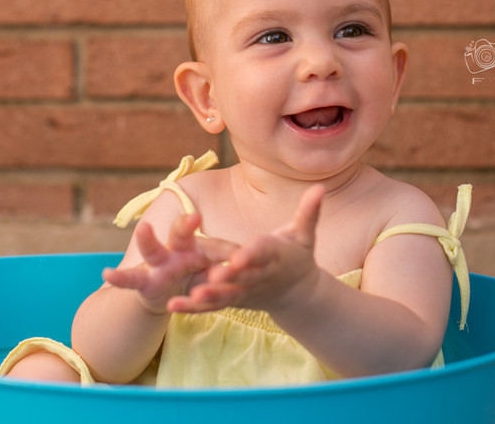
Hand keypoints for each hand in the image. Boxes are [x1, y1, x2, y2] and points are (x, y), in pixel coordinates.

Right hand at [102, 212, 235, 313]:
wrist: (169, 295)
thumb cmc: (197, 275)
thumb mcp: (216, 271)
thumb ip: (230, 264)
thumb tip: (254, 260)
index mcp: (198, 245)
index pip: (216, 246)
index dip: (228, 253)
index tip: (241, 257)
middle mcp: (176, 250)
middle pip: (181, 233)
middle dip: (186, 226)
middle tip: (194, 218)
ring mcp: (157, 264)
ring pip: (152, 249)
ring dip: (149, 240)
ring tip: (143, 228)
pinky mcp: (143, 281)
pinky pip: (129, 278)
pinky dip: (120, 277)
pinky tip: (108, 273)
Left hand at [167, 184, 326, 314]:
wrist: (298, 295)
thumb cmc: (297, 256)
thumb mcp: (305, 235)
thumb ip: (309, 212)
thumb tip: (320, 187)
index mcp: (275, 255)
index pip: (263, 253)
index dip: (252, 254)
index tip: (239, 257)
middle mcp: (260, 276)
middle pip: (244, 277)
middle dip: (229, 277)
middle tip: (212, 277)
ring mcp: (247, 291)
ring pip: (228, 295)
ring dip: (211, 297)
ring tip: (193, 296)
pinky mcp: (235, 301)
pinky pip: (213, 306)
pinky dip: (194, 307)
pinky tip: (174, 306)